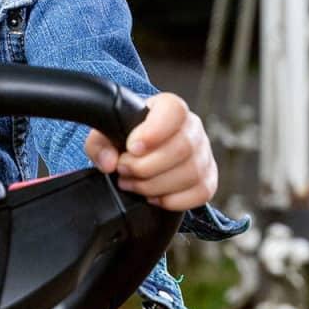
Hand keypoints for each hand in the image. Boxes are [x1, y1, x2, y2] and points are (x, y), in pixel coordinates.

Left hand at [83, 92, 216, 211]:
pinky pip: (200, 194)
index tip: (132, 147)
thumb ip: (100, 143)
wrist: (144, 152)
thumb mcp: (107, 132)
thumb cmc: (129, 136)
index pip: (175, 110)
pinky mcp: (208, 180)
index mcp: (170, 107)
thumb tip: (109, 162)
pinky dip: (173, 200)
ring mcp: (204, 154)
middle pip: (182, 147)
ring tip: (132, 183)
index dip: (155, 130)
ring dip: (155, 185)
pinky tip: (153, 197)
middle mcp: (192, 128)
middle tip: (123, 169)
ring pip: (191, 173)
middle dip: (147, 166)